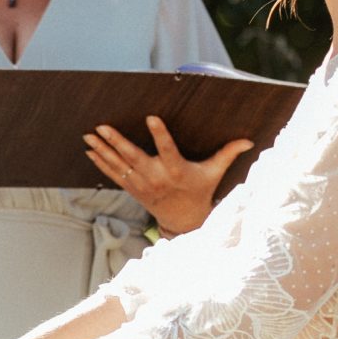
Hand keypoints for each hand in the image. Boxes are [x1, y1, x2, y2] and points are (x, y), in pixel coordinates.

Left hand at [83, 115, 252, 235]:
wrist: (184, 221)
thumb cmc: (200, 191)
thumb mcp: (215, 173)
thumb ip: (228, 153)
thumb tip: (250, 140)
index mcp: (176, 170)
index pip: (167, 149)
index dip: (159, 134)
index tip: (151, 118)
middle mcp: (156, 177)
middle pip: (133, 157)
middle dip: (116, 142)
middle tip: (102, 127)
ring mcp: (142, 184)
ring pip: (118, 165)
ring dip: (102, 150)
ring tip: (88, 135)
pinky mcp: (133, 189)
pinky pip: (113, 175)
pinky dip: (101, 163)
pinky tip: (89, 150)